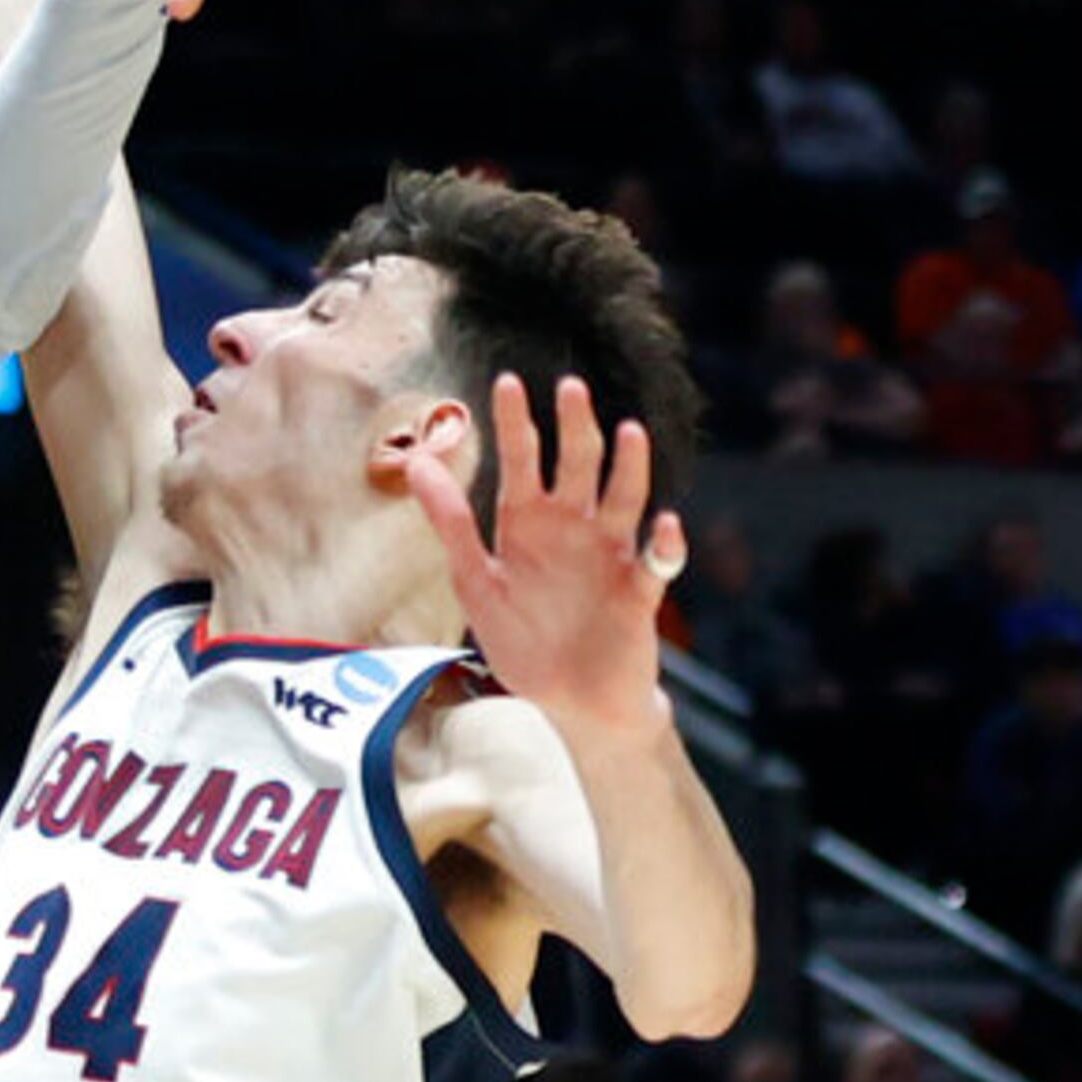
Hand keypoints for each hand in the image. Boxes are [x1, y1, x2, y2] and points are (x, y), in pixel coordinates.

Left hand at [405, 371, 685, 742]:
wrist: (568, 700)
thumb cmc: (522, 638)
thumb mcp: (476, 579)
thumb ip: (451, 522)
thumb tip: (415, 460)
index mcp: (529, 523)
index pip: (523, 461)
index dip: (516, 423)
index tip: (507, 381)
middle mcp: (574, 529)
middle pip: (579, 466)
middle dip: (575, 427)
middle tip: (569, 387)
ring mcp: (611, 555)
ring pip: (625, 499)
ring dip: (629, 467)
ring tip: (628, 431)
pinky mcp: (638, 592)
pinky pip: (657, 563)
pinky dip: (665, 546)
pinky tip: (666, 527)